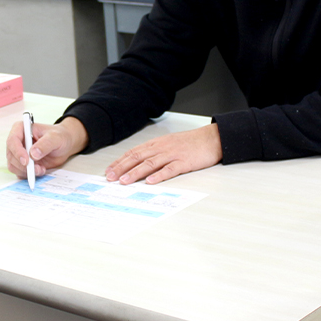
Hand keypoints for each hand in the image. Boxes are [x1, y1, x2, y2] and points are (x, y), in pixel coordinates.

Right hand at [6, 117, 88, 177]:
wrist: (64, 144)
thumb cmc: (59, 136)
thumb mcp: (55, 138)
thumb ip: (45, 144)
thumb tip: (33, 154)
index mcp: (21, 129)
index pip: (12, 140)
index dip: (17, 152)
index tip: (26, 161)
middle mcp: (17, 141)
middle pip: (11, 155)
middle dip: (23, 165)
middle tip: (37, 169)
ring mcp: (18, 153)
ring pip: (13, 165)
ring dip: (26, 171)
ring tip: (41, 169)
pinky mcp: (22, 163)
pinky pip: (19, 172)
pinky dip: (27, 175)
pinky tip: (39, 171)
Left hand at [105, 124, 222, 184]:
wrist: (212, 138)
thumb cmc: (190, 143)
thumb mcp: (168, 144)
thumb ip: (154, 153)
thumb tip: (138, 164)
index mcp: (156, 144)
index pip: (133, 152)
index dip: (119, 162)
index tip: (108, 170)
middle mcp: (161, 148)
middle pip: (137, 157)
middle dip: (121, 168)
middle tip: (110, 177)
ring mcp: (172, 155)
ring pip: (150, 164)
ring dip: (135, 173)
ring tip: (124, 181)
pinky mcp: (184, 162)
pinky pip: (170, 169)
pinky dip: (159, 176)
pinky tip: (151, 181)